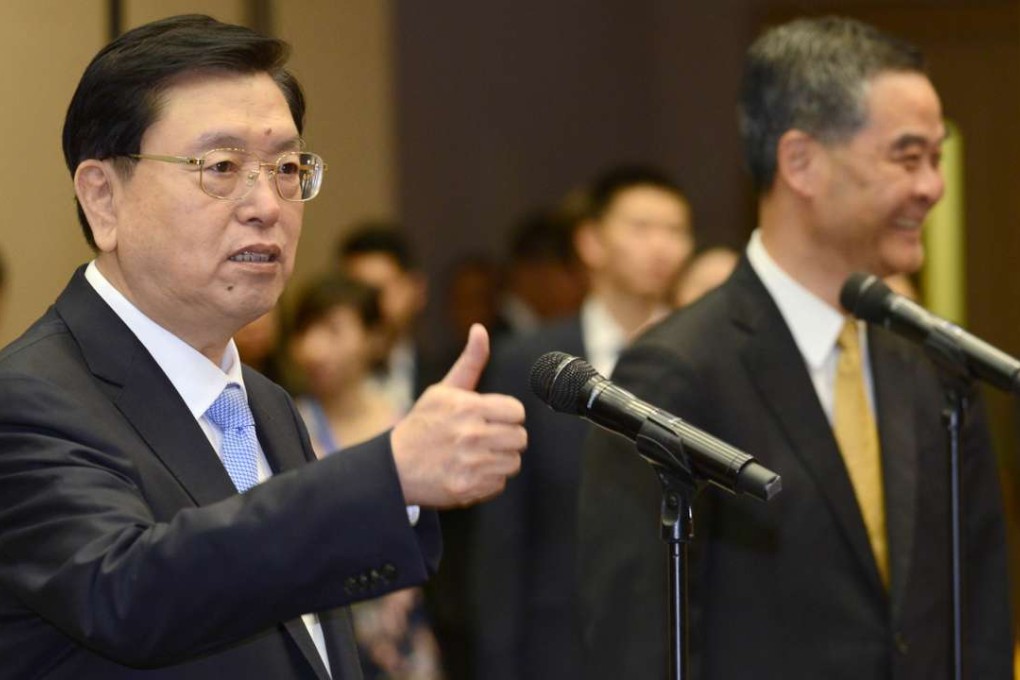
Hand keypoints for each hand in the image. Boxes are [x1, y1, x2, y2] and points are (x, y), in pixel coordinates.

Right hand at [390, 324, 525, 506]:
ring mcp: (470, 463)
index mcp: (467, 407)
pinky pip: (499, 483)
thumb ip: (470, 362)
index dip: (507, 415)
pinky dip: (488, 480)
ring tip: (477, 455)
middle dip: (506, 437)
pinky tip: (470, 472)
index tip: (493, 418)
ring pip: (513, 462)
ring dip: (499, 459)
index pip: (516, 411)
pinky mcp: (467, 487)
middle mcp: (471, 435)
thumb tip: (480, 329)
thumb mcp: (443, 390)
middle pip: (520, 438)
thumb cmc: (422, 425)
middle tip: (485, 438)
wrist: (394, 468)